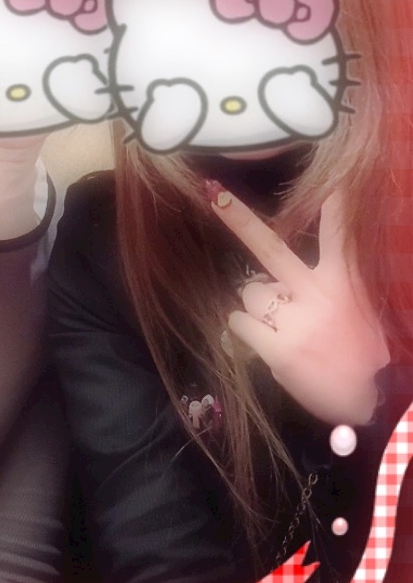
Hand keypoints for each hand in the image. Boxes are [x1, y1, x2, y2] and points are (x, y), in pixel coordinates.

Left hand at [210, 187, 389, 425]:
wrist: (370, 402)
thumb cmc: (360, 351)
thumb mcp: (358, 307)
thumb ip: (328, 282)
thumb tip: (281, 271)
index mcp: (343, 282)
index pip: (339, 235)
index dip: (333, 206)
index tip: (328, 180)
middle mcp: (318, 296)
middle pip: (271, 249)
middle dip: (239, 219)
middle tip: (214, 195)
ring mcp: (297, 323)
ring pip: (249, 293)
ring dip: (256, 305)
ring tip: (281, 325)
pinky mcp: (280, 350)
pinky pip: (239, 322)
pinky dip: (245, 328)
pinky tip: (267, 341)